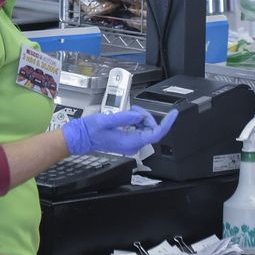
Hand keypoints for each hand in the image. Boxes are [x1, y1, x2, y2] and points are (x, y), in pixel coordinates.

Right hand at [63, 108, 177, 156]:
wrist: (80, 137)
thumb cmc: (90, 130)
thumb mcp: (106, 120)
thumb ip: (124, 118)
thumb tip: (139, 116)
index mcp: (130, 141)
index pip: (155, 134)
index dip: (167, 123)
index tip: (173, 113)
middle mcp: (133, 145)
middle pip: (151, 129)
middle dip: (146, 116)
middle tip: (134, 109)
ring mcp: (131, 143)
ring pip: (146, 128)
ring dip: (140, 118)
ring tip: (127, 112)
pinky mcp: (128, 140)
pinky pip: (139, 129)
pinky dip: (136, 121)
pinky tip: (127, 117)